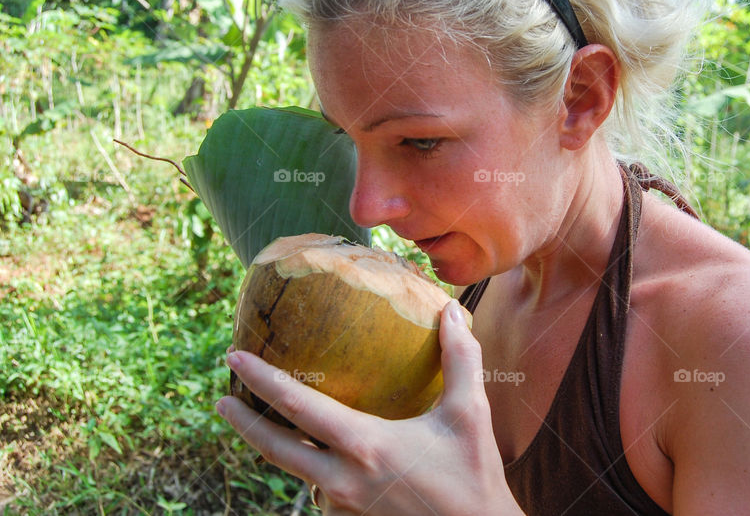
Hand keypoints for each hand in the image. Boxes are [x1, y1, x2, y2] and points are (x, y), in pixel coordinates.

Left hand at [216, 301, 523, 515]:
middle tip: (220, 399)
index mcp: (364, 446)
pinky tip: (317, 454)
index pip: (297, 407)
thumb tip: (451, 310)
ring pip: (294, 472)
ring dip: (274, 448)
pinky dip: (310, 469)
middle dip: (242, 422)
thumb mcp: (470, 413)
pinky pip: (319, 491)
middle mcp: (342, 479)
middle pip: (273, 449)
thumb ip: (460, 358)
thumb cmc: (473, 476)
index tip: (234, 358)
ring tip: (265, 423)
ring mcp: (343, 505)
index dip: (260, 380)